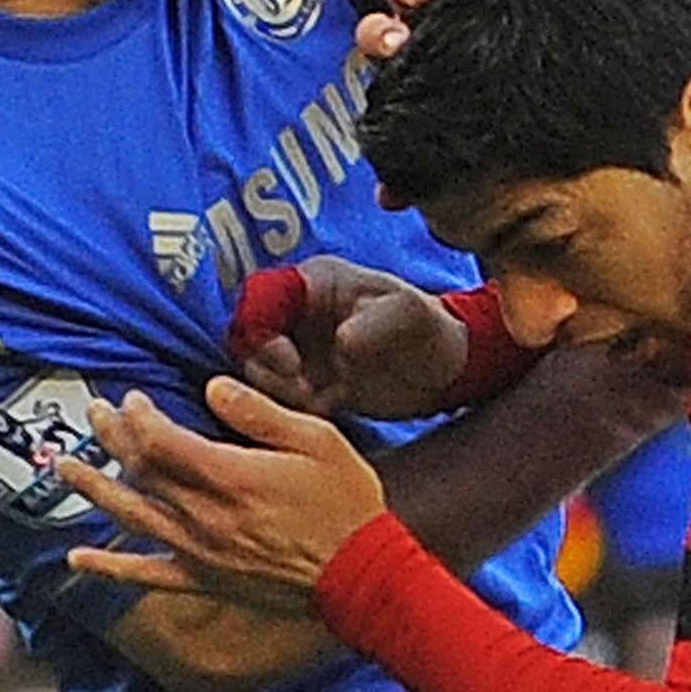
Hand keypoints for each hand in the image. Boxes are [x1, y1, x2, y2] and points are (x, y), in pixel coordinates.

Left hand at [59, 381, 385, 615]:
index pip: (162, 440)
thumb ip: (259, 413)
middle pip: (140, 472)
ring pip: (131, 515)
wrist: (359, 573)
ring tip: (64, 466)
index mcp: (230, 475)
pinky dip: (108, 567)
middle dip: (111, 439)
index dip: (139, 416)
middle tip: (92, 414)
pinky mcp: (204, 578)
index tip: (133, 398)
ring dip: (94, 489)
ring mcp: (199, 550)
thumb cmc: (345, 501)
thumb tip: (211, 388)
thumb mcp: (317, 440)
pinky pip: (145, 574)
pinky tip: (76, 559)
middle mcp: (204, 514)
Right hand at [231, 257, 467, 417]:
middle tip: (303, 390)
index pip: (260, 296)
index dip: (262, 329)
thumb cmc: (429, 331)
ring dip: (277, 390)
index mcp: (315, 282)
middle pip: (246, 335)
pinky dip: (290, 407)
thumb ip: (377, 323)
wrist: (444, 372)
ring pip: (255, 369)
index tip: (291, 363)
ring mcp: (297, 347)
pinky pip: (274, 394)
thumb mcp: (410, 317)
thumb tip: (342, 342)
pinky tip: (328, 408)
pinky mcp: (304, 380)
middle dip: (265, 366)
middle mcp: (297, 312)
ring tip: (320, 400)